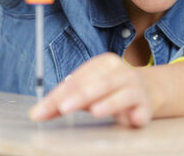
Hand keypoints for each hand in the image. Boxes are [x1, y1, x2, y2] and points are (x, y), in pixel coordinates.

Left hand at [28, 53, 161, 127]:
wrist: (145, 92)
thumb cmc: (108, 91)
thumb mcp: (85, 91)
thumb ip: (62, 100)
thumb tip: (36, 113)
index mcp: (104, 63)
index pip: (78, 79)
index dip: (59, 95)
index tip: (40, 111)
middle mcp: (122, 73)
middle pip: (99, 84)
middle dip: (80, 96)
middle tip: (63, 108)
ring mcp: (136, 89)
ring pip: (122, 95)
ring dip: (109, 104)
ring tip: (95, 111)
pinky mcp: (146, 107)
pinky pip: (143, 111)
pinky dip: (137, 115)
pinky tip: (132, 120)